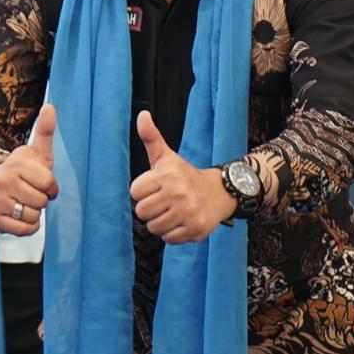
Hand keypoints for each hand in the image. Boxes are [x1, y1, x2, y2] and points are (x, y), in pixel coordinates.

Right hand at [0, 104, 58, 235]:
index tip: (42, 182)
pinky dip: (28, 227)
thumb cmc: (23, 170)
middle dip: (41, 199)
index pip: (49, 183)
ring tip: (24, 202)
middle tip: (30, 192)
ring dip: (35, 213)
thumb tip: (50, 107)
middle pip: (42, 201)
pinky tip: (21, 216)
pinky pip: (24, 230)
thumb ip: (45, 131)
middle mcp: (3, 181)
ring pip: (34, 216)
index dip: (51, 186)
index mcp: (15, 163)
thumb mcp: (35, 152)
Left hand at [129, 111, 235, 244]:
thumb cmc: (184, 176)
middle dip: (150, 209)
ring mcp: (188, 212)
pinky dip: (172, 233)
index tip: (154, 188)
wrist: (219, 192)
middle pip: (142, 212)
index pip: (135, 192)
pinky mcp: (195, 229)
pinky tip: (181, 221)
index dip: (142, 191)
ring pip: (154, 228)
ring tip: (171, 212)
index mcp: (168, 175)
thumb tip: (141, 114)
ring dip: (160, 222)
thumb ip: (151, 137)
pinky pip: (169, 239)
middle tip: (162, 202)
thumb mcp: (167, 156)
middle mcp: (178, 193)